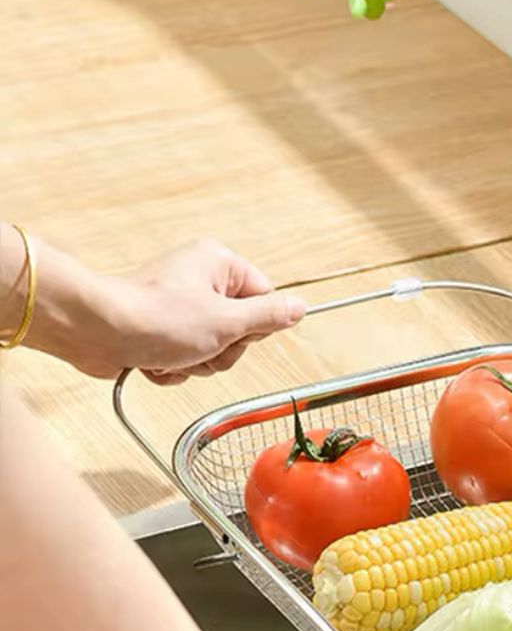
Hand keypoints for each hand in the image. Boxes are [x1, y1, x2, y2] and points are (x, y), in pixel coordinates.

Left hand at [36, 239, 304, 381]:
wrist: (93, 332)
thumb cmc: (155, 319)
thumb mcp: (226, 321)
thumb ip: (268, 316)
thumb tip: (299, 308)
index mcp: (219, 264)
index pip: (265, 298)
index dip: (254, 325)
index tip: (232, 330)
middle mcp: (200, 279)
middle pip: (241, 328)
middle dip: (221, 350)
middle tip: (200, 346)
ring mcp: (179, 305)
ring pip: (215, 348)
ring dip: (198, 363)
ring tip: (174, 355)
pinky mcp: (161, 328)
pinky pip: (188, 356)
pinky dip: (176, 366)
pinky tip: (156, 362)